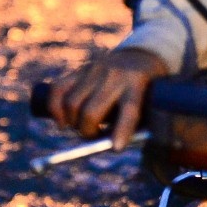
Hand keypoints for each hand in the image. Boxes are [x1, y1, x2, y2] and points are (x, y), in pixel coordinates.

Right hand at [47, 48, 167, 150]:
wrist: (138, 58)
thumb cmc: (146, 92)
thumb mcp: (150, 104)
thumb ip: (136, 125)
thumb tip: (108, 146)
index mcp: (137, 83)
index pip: (129, 109)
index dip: (121, 130)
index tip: (116, 148)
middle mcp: (114, 75)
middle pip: (91, 111)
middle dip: (87, 133)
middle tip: (93, 137)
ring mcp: (94, 70)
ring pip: (71, 104)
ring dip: (72, 124)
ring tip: (81, 127)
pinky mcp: (80, 69)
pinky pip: (58, 89)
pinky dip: (55, 109)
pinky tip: (62, 121)